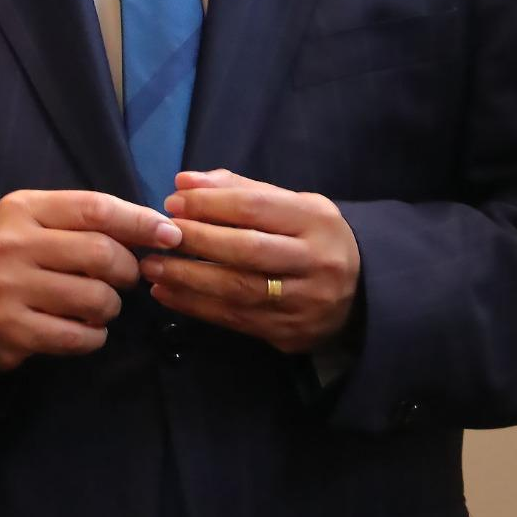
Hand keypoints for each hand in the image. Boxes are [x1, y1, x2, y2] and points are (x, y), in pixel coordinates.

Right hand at [0, 189, 181, 372]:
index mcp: (23, 208)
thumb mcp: (39, 223)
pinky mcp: (11, 330)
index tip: (169, 234)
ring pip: (94, 297)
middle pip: (100, 253)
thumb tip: (157, 228)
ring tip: (101, 305)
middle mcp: (13, 244)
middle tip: (126, 278)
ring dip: (111, 306)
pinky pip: (77, 336)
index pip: (95, 208)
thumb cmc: (16, 257)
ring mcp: (9, 288)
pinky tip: (87, 329)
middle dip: (126, 269)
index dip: (139, 221)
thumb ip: (87, 221)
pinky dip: (95, 336)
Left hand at [140, 169, 359, 354]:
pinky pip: (237, 321)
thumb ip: (238, 189)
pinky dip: (197, 307)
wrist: (362, 291)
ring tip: (154, 268)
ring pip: (239, 290)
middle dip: (197, 241)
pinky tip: (169, 295)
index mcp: (316, 219)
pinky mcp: (291, 334)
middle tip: (160, 235)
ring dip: (189, 279)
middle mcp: (316, 261)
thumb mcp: (289, 203)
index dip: (210, 204)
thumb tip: (184, 182)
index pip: (255, 208)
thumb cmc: (312, 236)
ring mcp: (305, 302)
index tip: (173, 202)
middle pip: (247, 250)